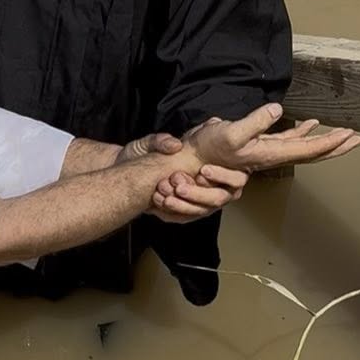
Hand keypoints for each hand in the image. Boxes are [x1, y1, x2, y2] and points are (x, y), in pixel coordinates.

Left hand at [118, 132, 247, 223]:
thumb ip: (161, 141)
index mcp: (211, 167)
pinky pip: (182, 218)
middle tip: (178, 184)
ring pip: (200, 210)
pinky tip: (159, 202)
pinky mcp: (181, 212)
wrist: (127, 168)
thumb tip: (174, 145)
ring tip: (164, 192)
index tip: (203, 171)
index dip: (221, 175)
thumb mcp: (150, 143)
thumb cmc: (146, 154)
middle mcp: (209, 186)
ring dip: (183, 204)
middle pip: (218, 198)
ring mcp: (197, 201)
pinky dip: (172, 212)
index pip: (233, 178)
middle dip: (198, 192)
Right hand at [183, 103, 359, 175]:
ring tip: (344, 135)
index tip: (349, 136)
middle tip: (358, 140)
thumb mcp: (230, 133)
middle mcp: (273, 155)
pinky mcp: (260, 144)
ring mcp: (268, 150)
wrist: (193, 160)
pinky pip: (289, 139)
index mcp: (270, 154)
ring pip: (304, 147)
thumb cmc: (209, 150)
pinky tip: (311, 124)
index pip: (308, 149)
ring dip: (325, 141)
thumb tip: (277, 109)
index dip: (330, 143)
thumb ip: (255, 121)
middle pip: (313, 153)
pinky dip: (303, 133)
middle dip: (336, 147)